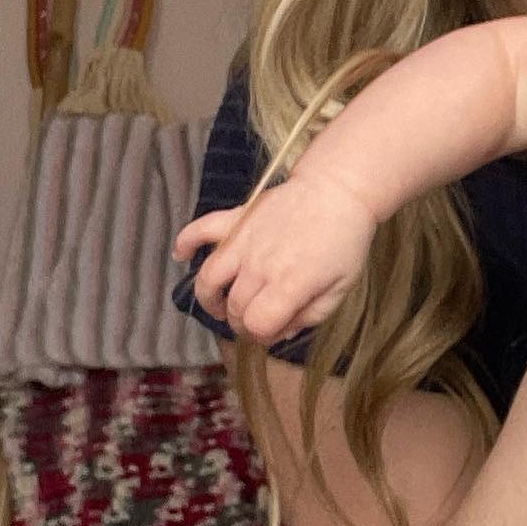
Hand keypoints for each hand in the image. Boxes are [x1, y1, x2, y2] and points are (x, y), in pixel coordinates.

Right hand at [173, 171, 377, 345]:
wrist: (338, 190)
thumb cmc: (345, 241)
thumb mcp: (340, 287)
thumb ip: (311, 316)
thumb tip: (281, 332)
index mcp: (288, 284)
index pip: (256, 324)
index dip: (262, 335)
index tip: (273, 330)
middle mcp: (259, 266)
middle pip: (235, 307)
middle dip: (243, 321)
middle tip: (256, 318)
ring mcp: (244, 240)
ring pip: (210, 279)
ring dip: (210, 298)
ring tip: (220, 306)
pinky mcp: (236, 218)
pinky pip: (201, 229)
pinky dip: (186, 242)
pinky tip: (181, 255)